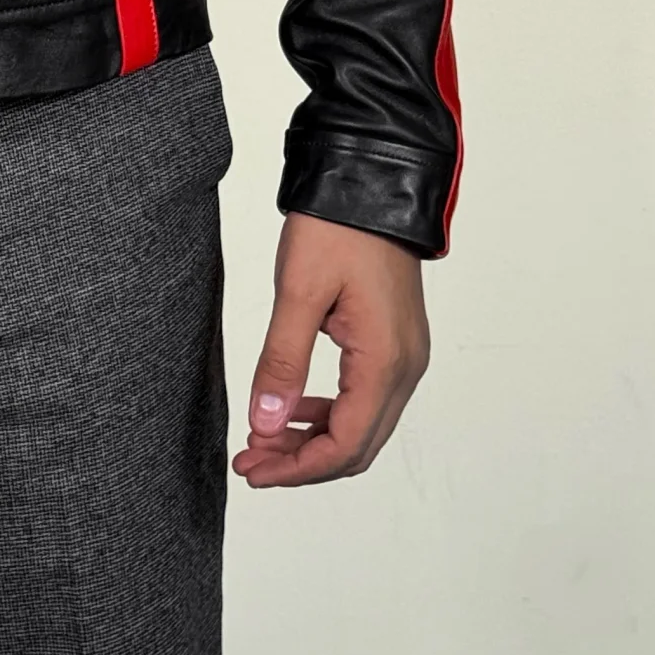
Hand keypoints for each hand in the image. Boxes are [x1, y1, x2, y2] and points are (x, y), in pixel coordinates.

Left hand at [232, 212, 429, 488]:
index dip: (296, 469)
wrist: (371, 183)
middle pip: (356, 447)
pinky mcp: (394, 344)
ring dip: (313, 440)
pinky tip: (291, 406)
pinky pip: (364, 399)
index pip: (344, 445)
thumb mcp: (299, 292)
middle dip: (301, 462)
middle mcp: (405, 368)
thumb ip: (282, 362)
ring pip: (361, 426)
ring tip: (262, 439)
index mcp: (384, 362)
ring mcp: (404, 357)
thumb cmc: (338, 229)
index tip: (252, 470)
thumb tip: (264, 424)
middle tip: (250, 462)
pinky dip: (327, 414)